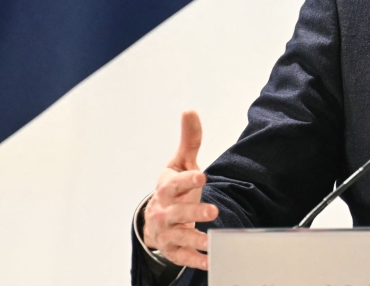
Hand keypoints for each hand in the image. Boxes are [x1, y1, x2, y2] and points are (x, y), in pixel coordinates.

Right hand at [142, 111, 218, 270]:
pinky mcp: (172, 248)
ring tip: (211, 239)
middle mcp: (164, 210)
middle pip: (177, 211)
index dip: (187, 179)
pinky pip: (181, 256)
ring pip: (178, 235)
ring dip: (195, 238)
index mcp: (167, 188)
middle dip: (193, 211)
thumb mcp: (181, 164)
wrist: (157, 218)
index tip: (202, 175)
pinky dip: (194, 259)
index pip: (175, 183)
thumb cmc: (174, 188)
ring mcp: (166, 231)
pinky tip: (210, 260)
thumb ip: (189, 140)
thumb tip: (190, 110)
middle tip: (213, 209)